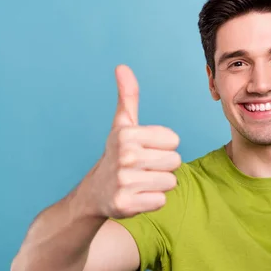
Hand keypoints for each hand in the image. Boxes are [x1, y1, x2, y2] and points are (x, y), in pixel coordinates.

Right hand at [88, 65, 181, 218]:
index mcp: (127, 133)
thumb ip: (128, 97)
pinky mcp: (125, 204)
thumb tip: (123, 67)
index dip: (163, 147)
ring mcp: (123, 181)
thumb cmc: (116, 155)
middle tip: (142, 169)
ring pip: (170, 182)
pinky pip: (161, 201)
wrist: (94, 193)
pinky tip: (136, 197)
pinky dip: (152, 201)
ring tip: (139, 182)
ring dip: (158, 185)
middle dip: (163, 167)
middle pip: (175, 161)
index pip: (174, 140)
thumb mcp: (122, 125)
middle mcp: (124, 155)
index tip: (144, 150)